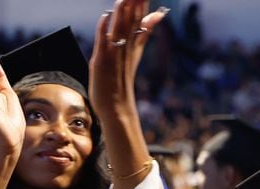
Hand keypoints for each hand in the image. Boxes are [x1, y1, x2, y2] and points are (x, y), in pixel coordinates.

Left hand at [89, 0, 167, 117]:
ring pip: (120, 30)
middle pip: (132, 21)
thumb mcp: (135, 53)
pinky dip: (104, 30)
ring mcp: (114, 55)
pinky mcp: (101, 62)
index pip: (140, 18)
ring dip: (122, 12)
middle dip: (136, 4)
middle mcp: (126, 48)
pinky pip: (103, 44)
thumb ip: (145, 32)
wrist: (117, 108)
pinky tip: (105, 17)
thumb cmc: (122, 81)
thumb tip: (158, 15)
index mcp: (134, 45)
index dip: (143, 3)